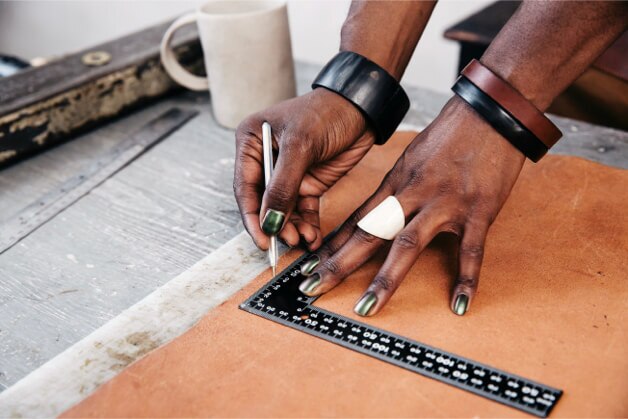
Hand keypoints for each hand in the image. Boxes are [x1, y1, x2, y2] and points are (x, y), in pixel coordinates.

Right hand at [234, 88, 374, 250]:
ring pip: (284, 210)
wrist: (362, 108)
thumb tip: (270, 221)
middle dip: (276, 224)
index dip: (252, 217)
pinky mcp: (309, 183)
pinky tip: (312, 237)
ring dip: (293, 228)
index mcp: (252, 143)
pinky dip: (307, 225)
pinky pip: (304, 210)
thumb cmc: (326, 112)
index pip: (245, 187)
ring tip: (304, 239)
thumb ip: (283, 185)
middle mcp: (266, 160)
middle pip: (264, 203)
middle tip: (288, 240)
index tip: (261, 239)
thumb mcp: (301, 146)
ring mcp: (288, 174)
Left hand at [298, 97, 525, 315]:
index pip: (357, 220)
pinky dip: (466, 279)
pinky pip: (471, 251)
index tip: (308, 266)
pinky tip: (459, 305)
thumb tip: (376, 215)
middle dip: (338, 263)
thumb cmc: (450, 136)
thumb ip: (395, 189)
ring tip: (366, 307)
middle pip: (370, 233)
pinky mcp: (478, 210)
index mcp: (395, 182)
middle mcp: (413, 194)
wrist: (491, 112)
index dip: (331, 245)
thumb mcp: (412, 158)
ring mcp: (444, 203)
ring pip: (408, 245)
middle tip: (311, 288)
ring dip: (385, 279)